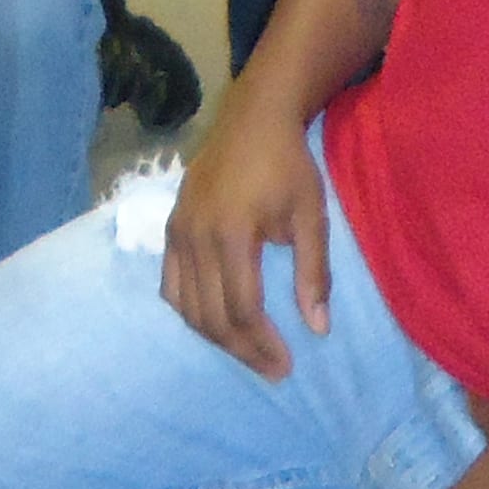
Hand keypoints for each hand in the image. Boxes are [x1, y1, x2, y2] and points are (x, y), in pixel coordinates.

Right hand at [161, 99, 327, 378]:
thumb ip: (313, 272)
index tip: (287, 366)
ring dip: (216, 338)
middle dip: (242, 350)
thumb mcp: (311, 215)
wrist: (251, 117)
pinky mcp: (170, 228)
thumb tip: (318, 328)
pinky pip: (170, 285)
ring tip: (248, 351)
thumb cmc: (288, 164)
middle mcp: (195, 236)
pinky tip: (214, 323)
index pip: (241, 308)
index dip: (262, 344)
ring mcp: (177, 231)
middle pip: (210, 315)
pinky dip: (190, 312)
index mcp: (232, 232)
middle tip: (272, 370)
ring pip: (186, 306)